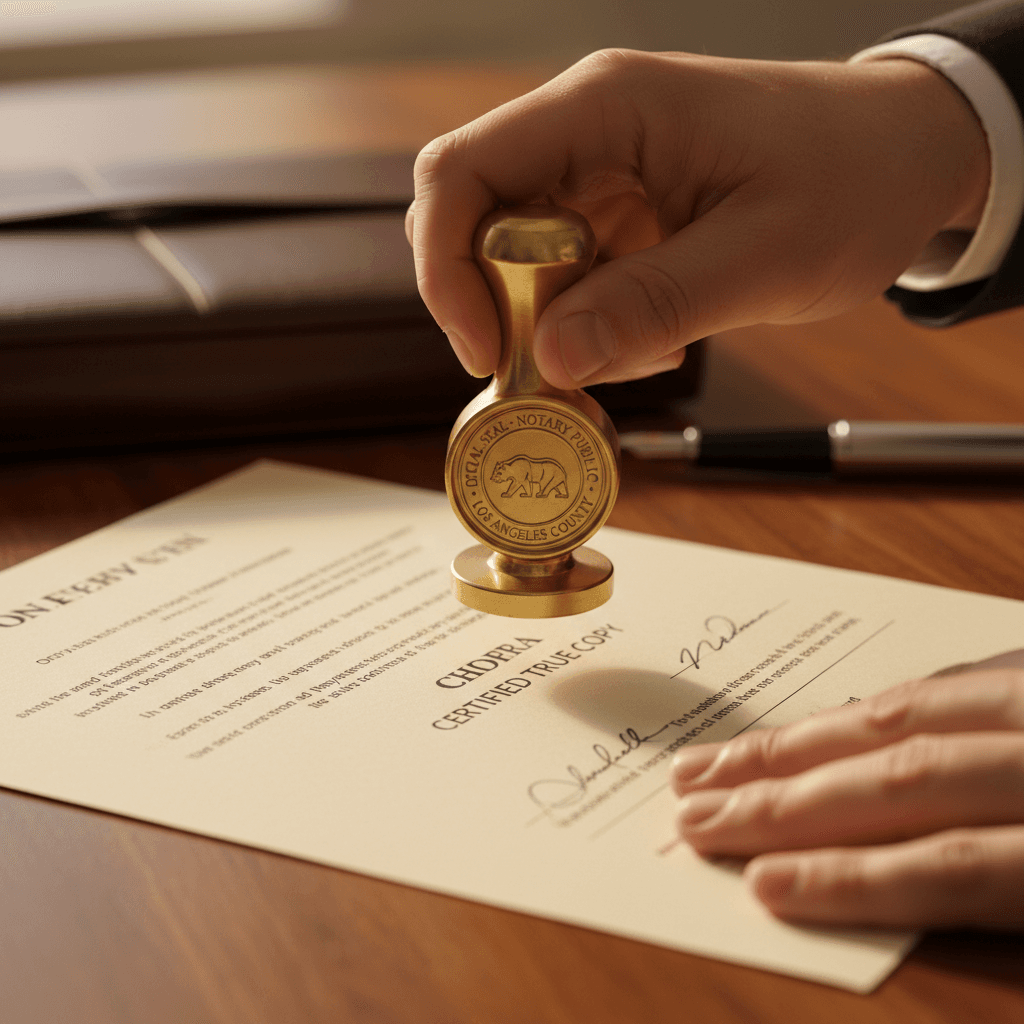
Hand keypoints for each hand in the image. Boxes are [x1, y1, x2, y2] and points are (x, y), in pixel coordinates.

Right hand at [408, 49, 988, 387]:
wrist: (911, 157)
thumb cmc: (857, 177)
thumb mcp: (764, 255)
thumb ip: (653, 304)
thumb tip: (551, 358)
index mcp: (606, 109)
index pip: (463, 173)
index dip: (446, 266)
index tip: (482, 350)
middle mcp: (587, 133)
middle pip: (478, 223)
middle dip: (499, 311)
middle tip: (553, 375)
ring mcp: (601, 176)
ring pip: (518, 263)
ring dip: (551, 328)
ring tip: (640, 351)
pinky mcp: (621, 216)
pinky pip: (568, 280)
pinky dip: (591, 326)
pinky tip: (655, 338)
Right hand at [671, 650, 1023, 929]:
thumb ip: (1005, 892)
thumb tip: (883, 887)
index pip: (961, 866)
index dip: (854, 881)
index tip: (762, 885)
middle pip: (906, 780)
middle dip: (787, 803)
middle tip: (697, 815)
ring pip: (906, 715)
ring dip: (799, 743)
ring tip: (716, 762)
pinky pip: (948, 677)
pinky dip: (872, 706)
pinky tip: (823, 721)